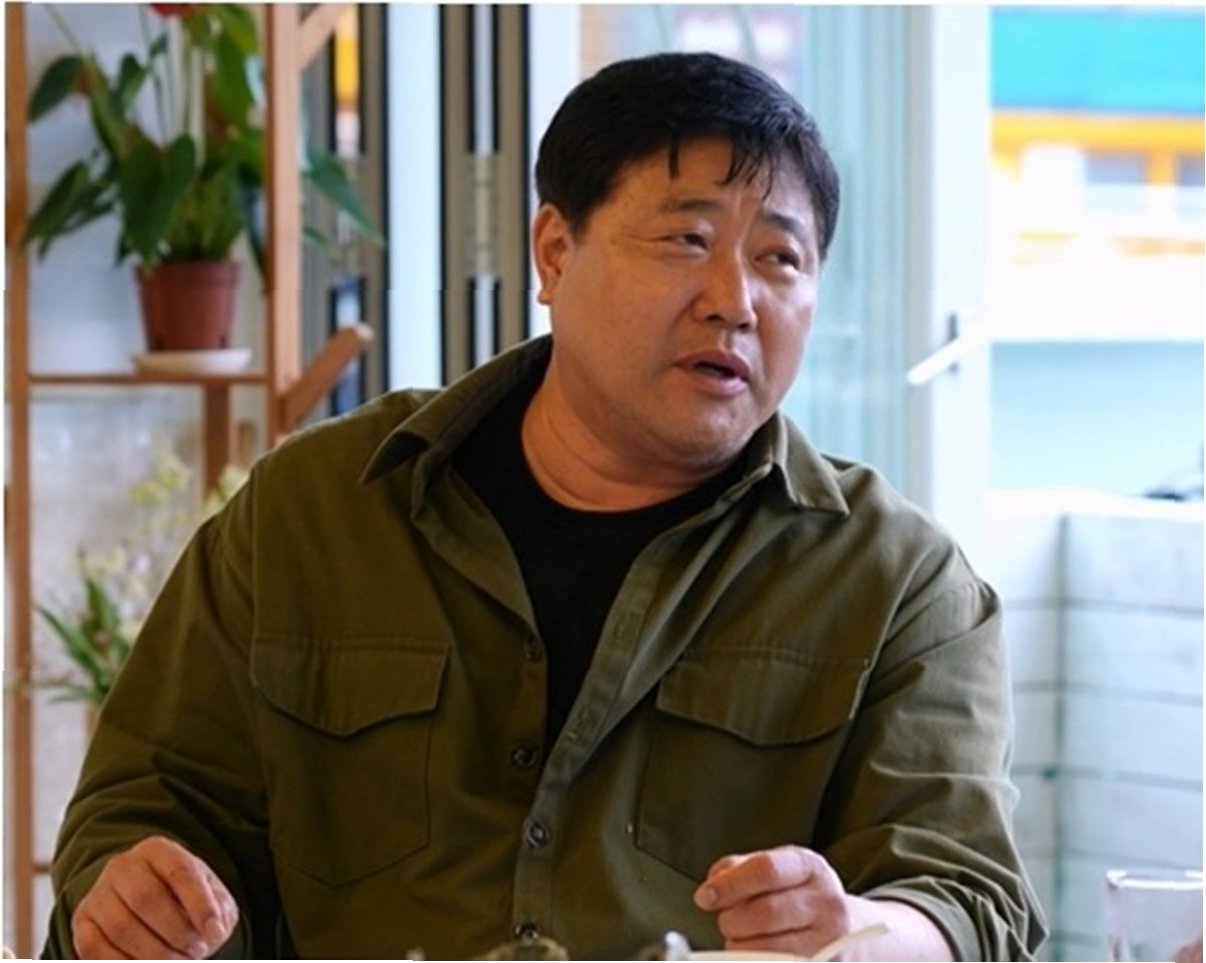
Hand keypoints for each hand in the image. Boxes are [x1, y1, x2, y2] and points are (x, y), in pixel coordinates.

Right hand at [72, 836, 237, 959]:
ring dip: (154, 954)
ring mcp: (98, 893)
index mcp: (159, 850)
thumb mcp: (208, 896)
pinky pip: (94, 948)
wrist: (146, 903)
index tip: (215, 933)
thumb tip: (213, 932)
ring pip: (121, 927)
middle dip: (176, 932)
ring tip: (179, 960)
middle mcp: (123, 865)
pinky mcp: (81, 921)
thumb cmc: (184, 899)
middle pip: (146, 898)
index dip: (200, 905)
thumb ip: (216, 910)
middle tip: (197, 950)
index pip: (180, 871)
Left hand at [693, 846, 852, 956]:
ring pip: (768, 950)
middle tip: (728, 923)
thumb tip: (711, 889)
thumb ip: (738, 870)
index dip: (729, 884)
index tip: (704, 897)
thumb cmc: (800, 898)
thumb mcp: (776, 870)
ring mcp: (831, 943)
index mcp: (810, 867)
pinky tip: (756, 956)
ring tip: (743, 941)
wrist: (852, 933)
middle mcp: (827, 903)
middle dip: (732, 921)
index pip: (766, 870)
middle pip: (763, 914)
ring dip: (741, 949)